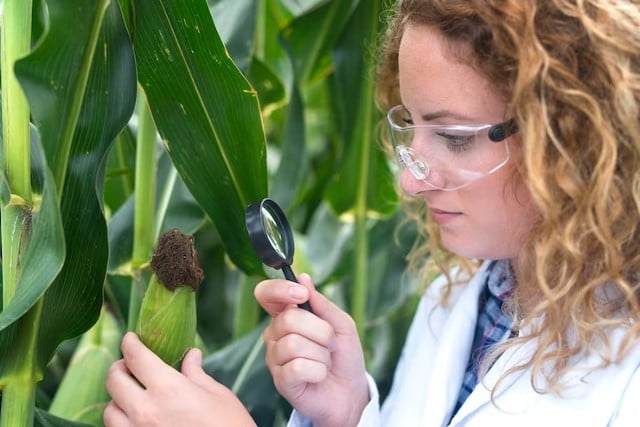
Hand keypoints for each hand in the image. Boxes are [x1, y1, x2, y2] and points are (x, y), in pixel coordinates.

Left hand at [104, 332, 255, 426]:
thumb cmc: (230, 426)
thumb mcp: (217, 395)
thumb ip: (196, 374)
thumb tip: (191, 356)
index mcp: (169, 389)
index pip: (136, 357)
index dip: (130, 343)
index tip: (131, 339)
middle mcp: (146, 411)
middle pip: (114, 380)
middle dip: (120, 367)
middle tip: (131, 365)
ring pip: (109, 411)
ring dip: (118, 398)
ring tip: (133, 395)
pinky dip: (123, 421)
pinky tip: (138, 417)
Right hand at [254, 273, 368, 426]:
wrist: (351, 391)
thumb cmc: (343, 356)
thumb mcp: (341, 324)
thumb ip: (322, 303)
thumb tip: (303, 278)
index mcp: (287, 316)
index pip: (266, 294)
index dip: (280, 290)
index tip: (301, 295)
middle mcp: (275, 335)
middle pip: (288, 319)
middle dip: (320, 331)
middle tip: (330, 343)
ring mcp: (275, 358)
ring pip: (294, 344)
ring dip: (321, 354)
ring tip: (325, 362)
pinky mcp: (281, 381)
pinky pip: (298, 367)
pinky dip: (318, 370)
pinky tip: (319, 375)